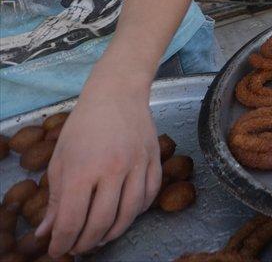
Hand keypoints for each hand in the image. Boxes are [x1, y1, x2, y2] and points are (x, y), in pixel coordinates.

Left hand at [37, 77, 160, 256]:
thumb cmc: (84, 125)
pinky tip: (124, 214)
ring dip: (113, 233)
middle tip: (78, 247)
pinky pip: (149, 196)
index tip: (58, 250)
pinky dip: (137, 212)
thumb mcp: (60, 159)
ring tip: (101, 237)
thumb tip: (47, 231)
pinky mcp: (155, 160)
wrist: (118, 94)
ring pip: (129, 214)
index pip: (72, 220)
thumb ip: (56, 198)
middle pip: (102, 222)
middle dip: (87, 242)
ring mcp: (138, 164)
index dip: (63, 242)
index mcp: (83, 169)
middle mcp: (113, 169)